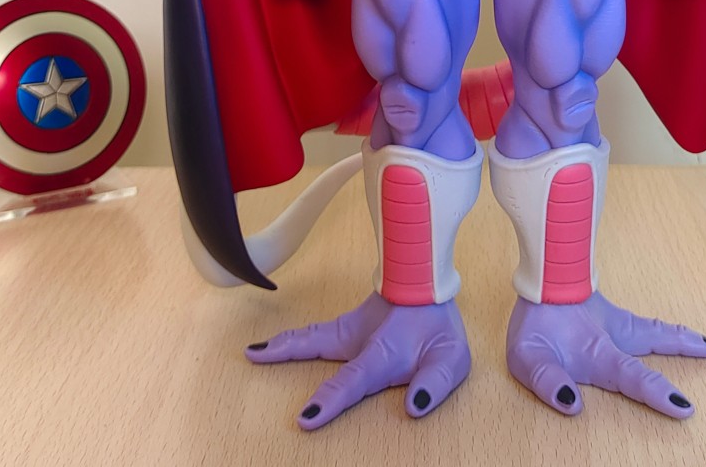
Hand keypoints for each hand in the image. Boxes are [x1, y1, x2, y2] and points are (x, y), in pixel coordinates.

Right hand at [247, 293, 470, 427]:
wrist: (430, 286)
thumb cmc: (439, 325)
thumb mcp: (452, 358)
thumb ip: (435, 383)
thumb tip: (415, 405)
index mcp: (382, 353)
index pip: (353, 381)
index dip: (331, 399)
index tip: (306, 418)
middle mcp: (359, 341)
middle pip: (319, 346)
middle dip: (289, 353)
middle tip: (256, 357)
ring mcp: (349, 331)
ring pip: (312, 337)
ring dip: (283, 344)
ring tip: (253, 352)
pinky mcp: (346, 328)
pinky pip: (314, 334)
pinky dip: (291, 340)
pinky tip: (270, 347)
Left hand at [506, 291, 705, 417]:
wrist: (534, 276)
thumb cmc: (532, 322)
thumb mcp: (527, 358)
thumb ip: (548, 382)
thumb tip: (572, 403)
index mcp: (599, 353)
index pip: (633, 377)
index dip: (658, 393)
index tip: (685, 407)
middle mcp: (614, 336)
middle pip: (656, 342)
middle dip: (686, 348)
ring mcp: (613, 321)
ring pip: (653, 329)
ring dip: (680, 336)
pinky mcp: (607, 310)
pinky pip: (643, 322)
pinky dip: (662, 328)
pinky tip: (666, 331)